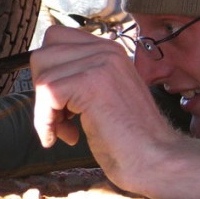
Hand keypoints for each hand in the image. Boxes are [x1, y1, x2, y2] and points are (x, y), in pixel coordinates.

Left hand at [31, 25, 199, 198]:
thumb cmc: (130, 139)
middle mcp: (105, 49)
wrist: (157, 159)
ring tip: (66, 130)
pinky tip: (66, 138)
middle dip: (42, 90)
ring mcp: (100, 63)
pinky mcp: (91, 82)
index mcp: (109, 49)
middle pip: (43, 54)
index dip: (48, 72)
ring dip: (44, 109)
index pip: (56, 38)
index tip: (59, 103)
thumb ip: (79, 80)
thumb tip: (43, 79)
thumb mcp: (103, 96)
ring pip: (42, 75)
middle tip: (61, 119)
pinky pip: (47, 93)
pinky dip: (45, 120)